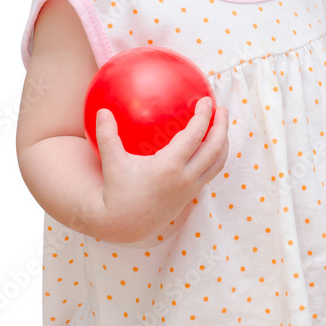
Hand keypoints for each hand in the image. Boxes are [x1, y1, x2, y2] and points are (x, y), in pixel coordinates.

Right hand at [92, 97, 228, 242]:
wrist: (124, 225)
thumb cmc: (116, 191)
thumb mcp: (111, 162)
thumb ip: (106, 135)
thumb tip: (102, 111)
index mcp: (169, 167)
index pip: (195, 136)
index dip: (204, 116)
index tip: (206, 100)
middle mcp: (185, 178)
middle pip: (214, 149)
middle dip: (222, 127)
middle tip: (222, 109)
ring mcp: (190, 189)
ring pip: (217, 164)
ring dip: (223, 143)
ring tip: (221, 127)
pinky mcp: (190, 196)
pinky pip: (209, 173)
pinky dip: (214, 157)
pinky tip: (207, 147)